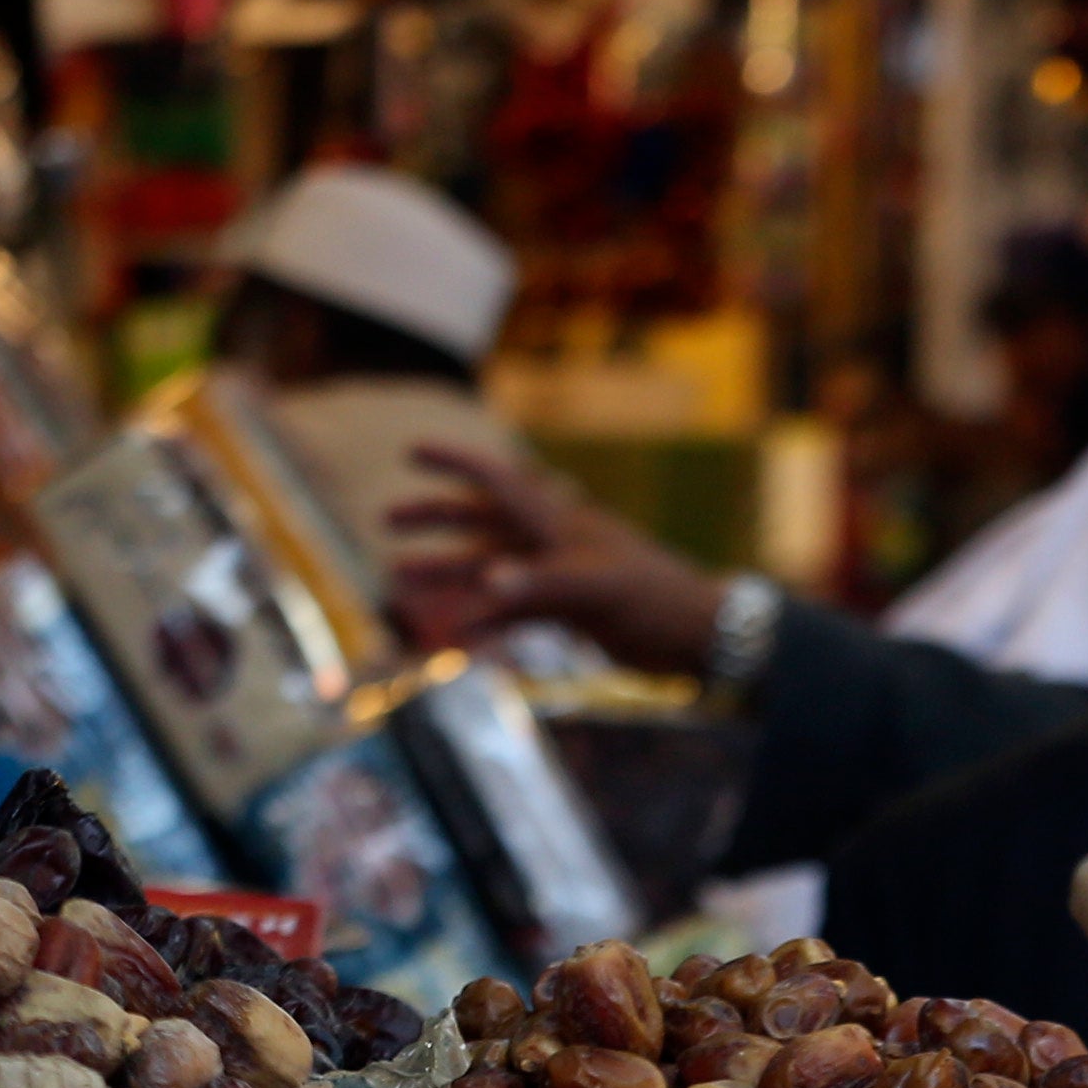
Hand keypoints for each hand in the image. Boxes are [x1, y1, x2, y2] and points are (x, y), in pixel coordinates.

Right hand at [382, 444, 729, 673]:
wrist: (700, 638)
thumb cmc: (655, 602)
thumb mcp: (598, 590)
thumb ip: (541, 585)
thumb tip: (488, 584)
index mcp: (558, 521)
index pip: (498, 480)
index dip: (454, 463)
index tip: (410, 450)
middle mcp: (552, 542)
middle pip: (483, 521)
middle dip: (435, 519)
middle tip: (387, 522)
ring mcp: (559, 576)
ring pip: (491, 568)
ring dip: (449, 572)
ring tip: (402, 580)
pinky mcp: (569, 611)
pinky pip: (513, 610)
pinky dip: (484, 618)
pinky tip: (458, 633)